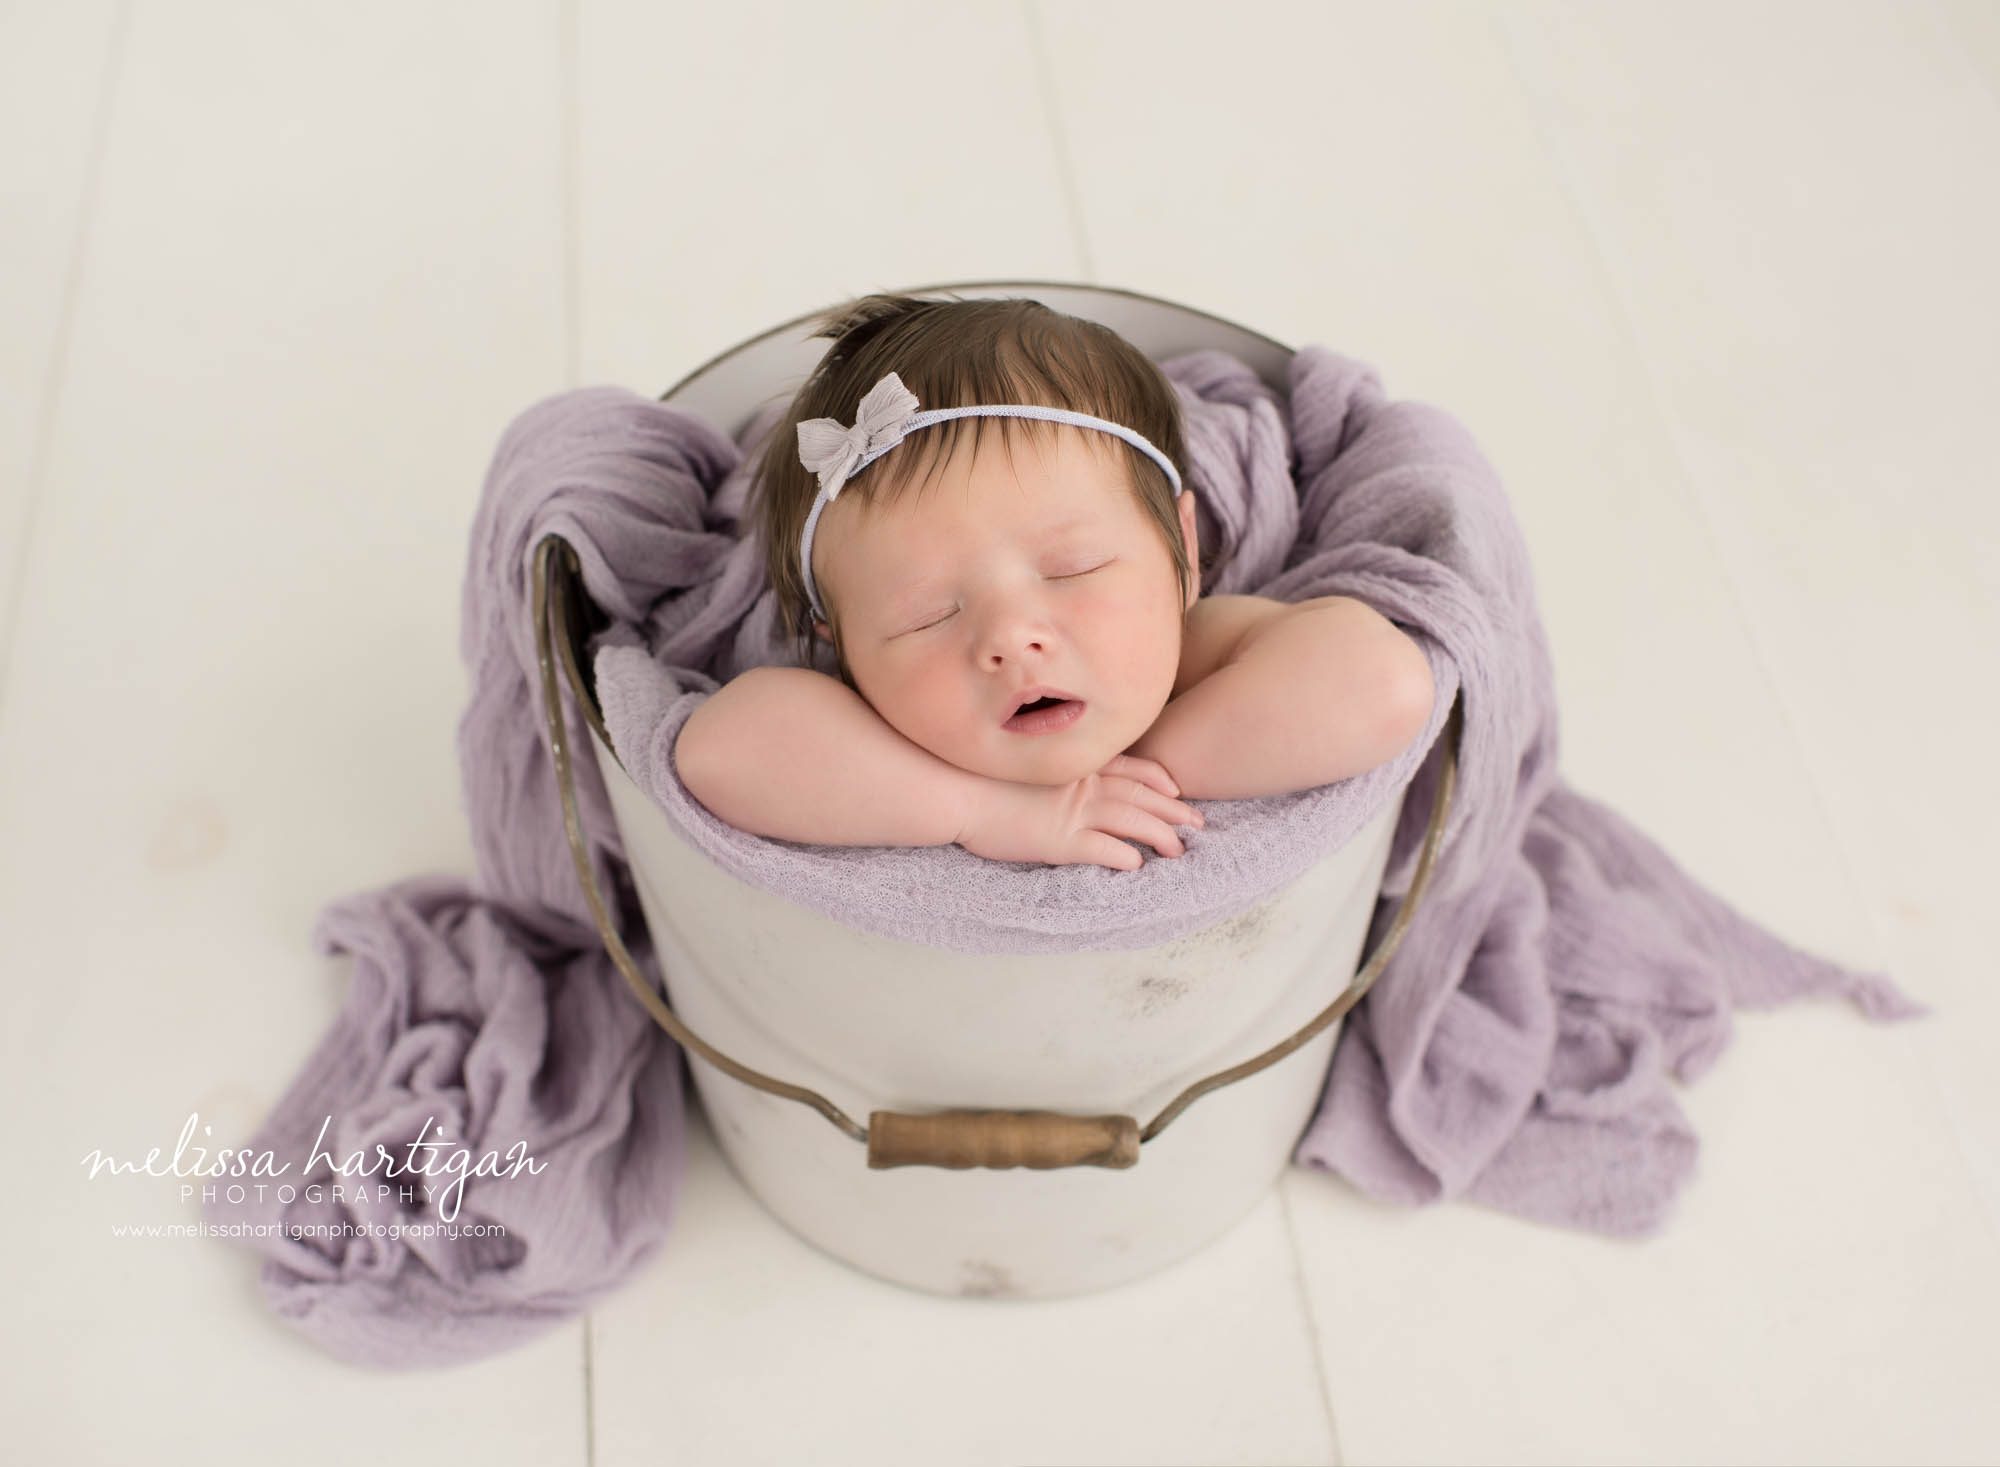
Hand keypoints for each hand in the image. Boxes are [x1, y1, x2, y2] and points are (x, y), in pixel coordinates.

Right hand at [954, 754, 1205, 870]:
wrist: (956, 789)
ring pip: (1132, 820)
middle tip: (1198, 822)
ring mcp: (1073, 812)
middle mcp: (1081, 785)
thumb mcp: (1023, 763)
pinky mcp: (1061, 841)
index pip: (1127, 767)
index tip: (1175, 787)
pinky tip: (1140, 866)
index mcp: (1074, 765)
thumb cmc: (979, 777)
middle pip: (1141, 794)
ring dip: (1161, 835)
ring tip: (1180, 850)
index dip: (1157, 778)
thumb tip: (1060, 776)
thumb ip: (1050, 767)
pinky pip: (1104, 849)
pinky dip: (1126, 856)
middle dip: (1173, 808)